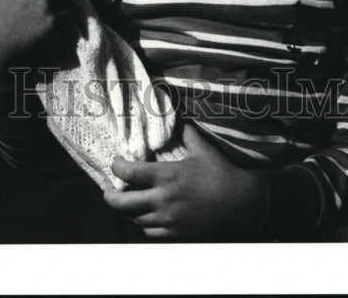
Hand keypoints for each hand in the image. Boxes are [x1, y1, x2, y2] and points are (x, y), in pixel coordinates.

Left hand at [102, 124, 267, 239]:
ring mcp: (169, 219)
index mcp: (167, 176)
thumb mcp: (202, 147)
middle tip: (107, 190)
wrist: (240, 202)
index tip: (115, 162)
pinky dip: (143, 224)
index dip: (117, 167)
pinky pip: (150, 233)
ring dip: (127, 211)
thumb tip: (175, 114)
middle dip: (110, 197)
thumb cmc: (220, 172)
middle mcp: (163, 200)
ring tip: (125, 201)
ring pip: (135, 219)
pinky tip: (144, 216)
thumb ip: (185, 131)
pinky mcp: (176, 233)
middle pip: (123, 204)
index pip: (129, 173)